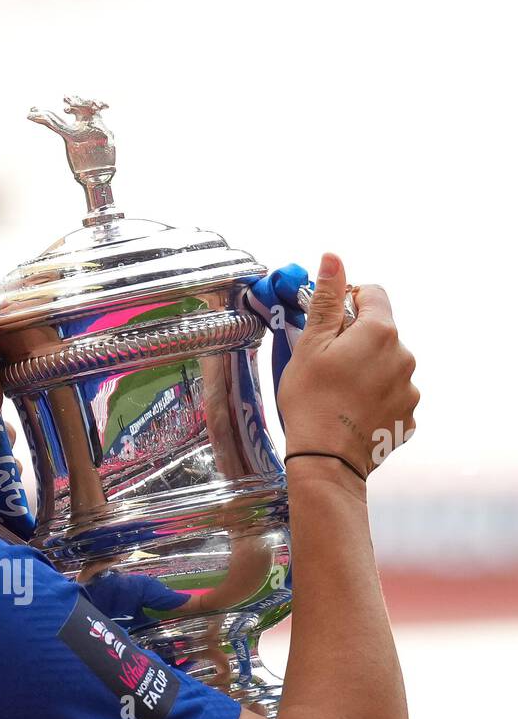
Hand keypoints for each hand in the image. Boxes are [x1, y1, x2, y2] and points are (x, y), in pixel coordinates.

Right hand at [278, 253, 418, 475]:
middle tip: (324, 364)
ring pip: (386, 365)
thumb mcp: (310, 344)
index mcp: (380, 332)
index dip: (347, 302)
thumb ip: (326, 299)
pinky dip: (373, 399)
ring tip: (337, 394)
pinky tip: (350, 412)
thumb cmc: (311, 402)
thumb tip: (333, 258)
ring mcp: (409, 388)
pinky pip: (391, 396)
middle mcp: (404, 356)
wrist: (326, 460)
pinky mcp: (408, 415)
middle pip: (379, 333)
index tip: (328, 321)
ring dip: (366, 371)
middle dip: (355, 341)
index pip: (372, 294)